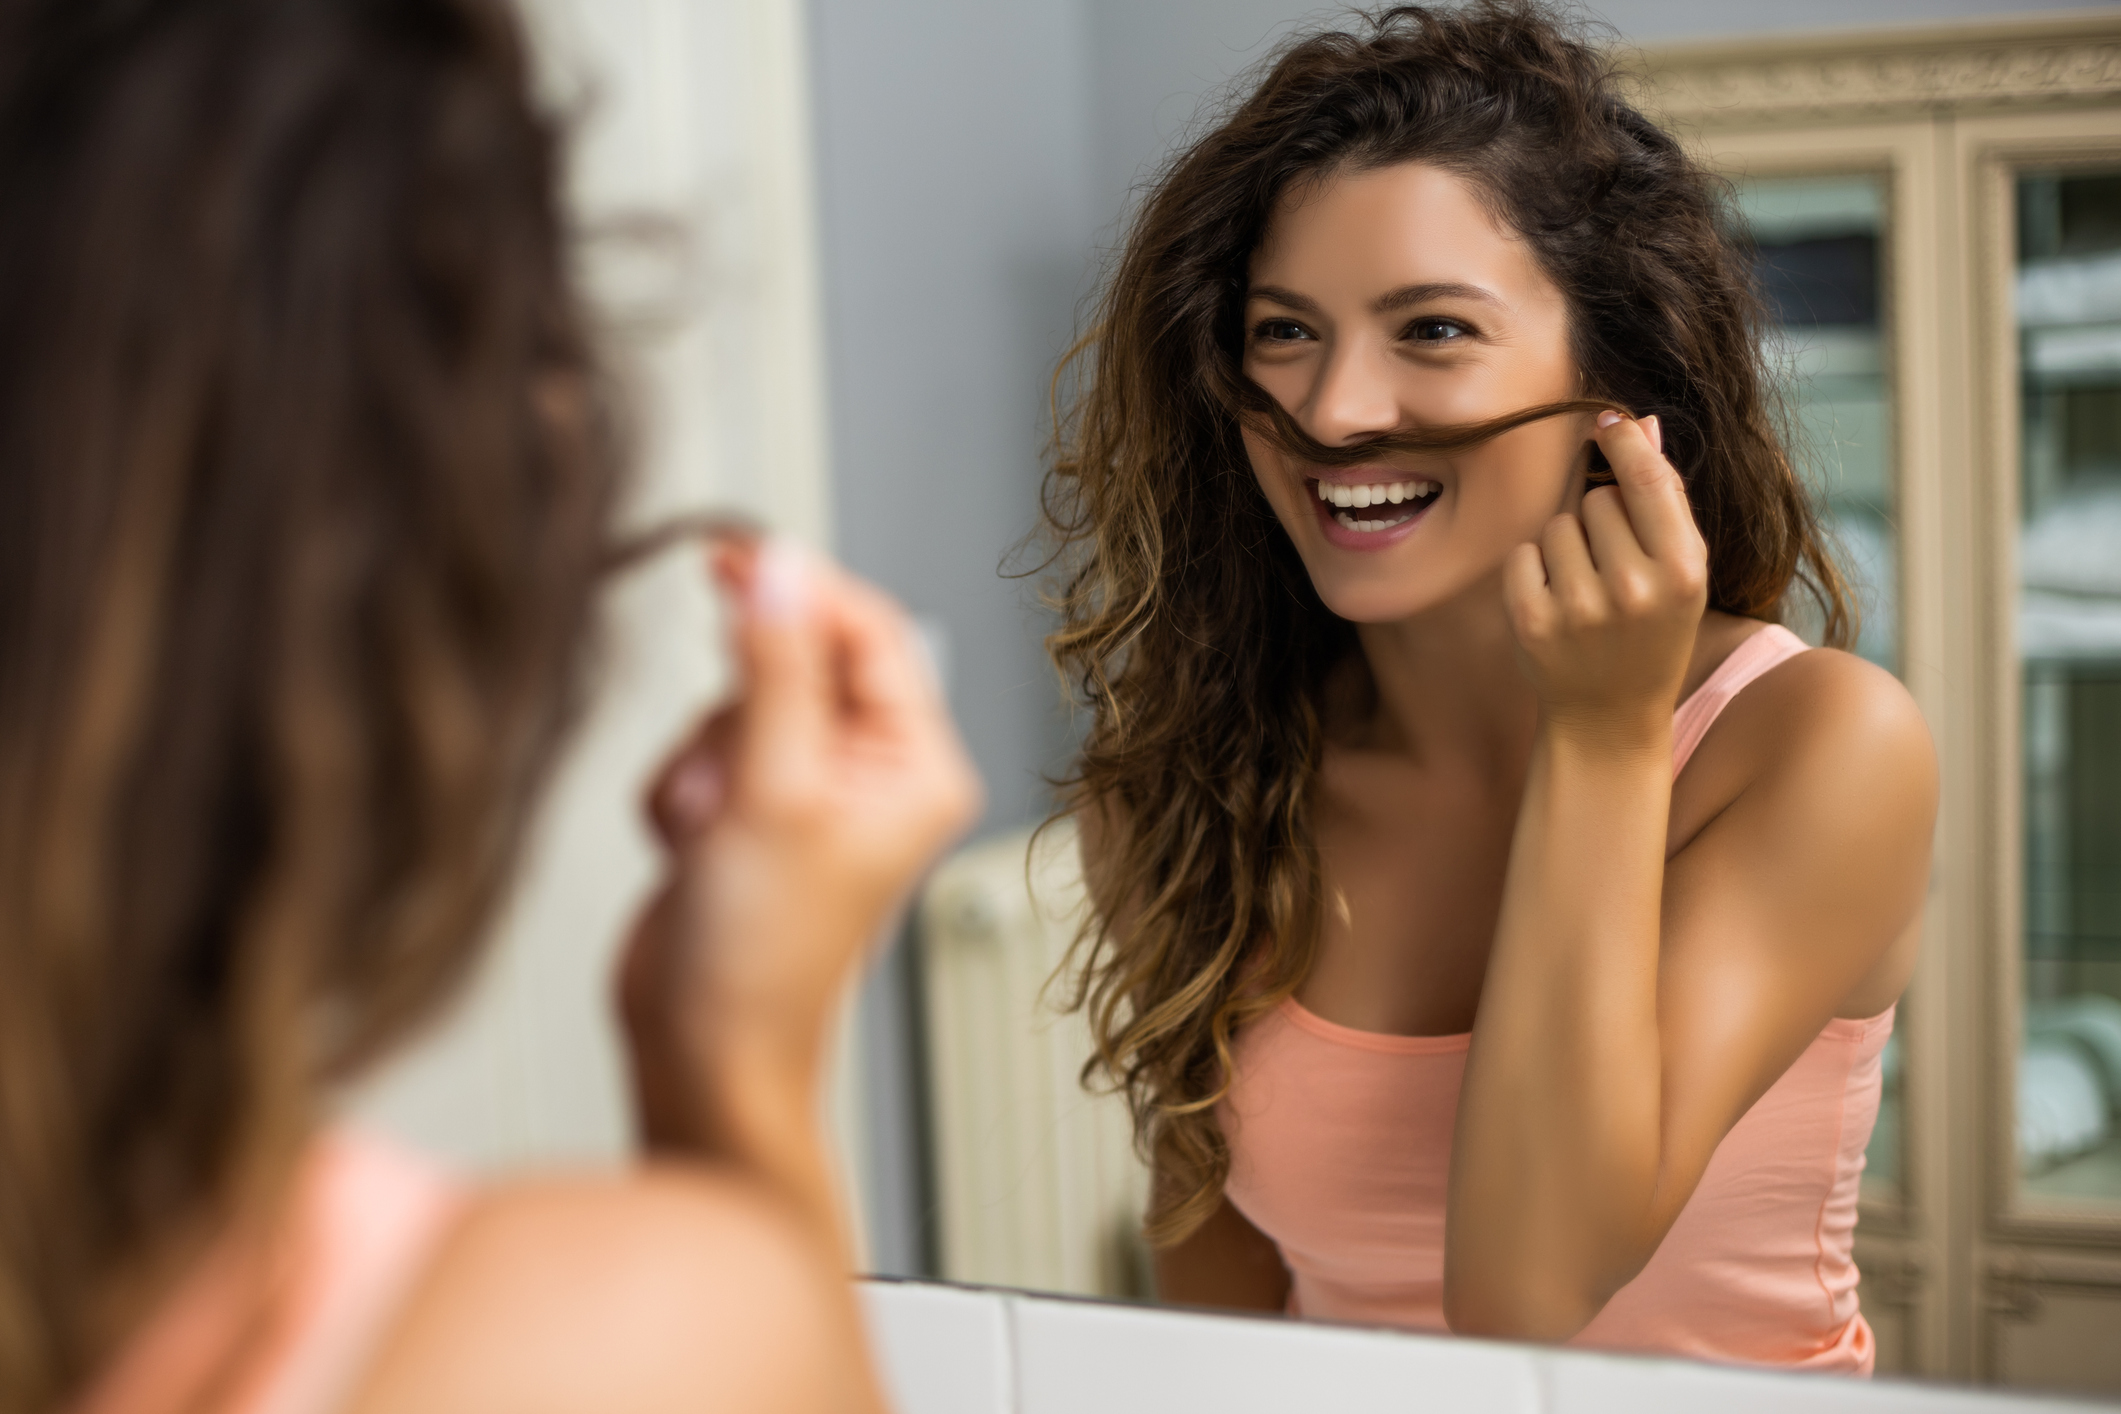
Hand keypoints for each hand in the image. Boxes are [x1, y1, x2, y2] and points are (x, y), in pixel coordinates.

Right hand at [618, 540, 982, 1144]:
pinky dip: (677, 794)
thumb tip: (779, 568)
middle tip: (724, 774)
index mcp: (917, 766)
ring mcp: (806, 792)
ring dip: (701, 761)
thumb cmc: (761, 959)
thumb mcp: (771, 791)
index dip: (801, 587)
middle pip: (795, 659)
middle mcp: (872, 774)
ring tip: (711, 832)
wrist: (698, 1053)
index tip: (732, 556)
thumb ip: (774, 668)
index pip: (871, 631)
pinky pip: (696, 750)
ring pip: (732, 702)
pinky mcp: (746, 812)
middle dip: (737, 711)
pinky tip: (689, 852)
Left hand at [1501, 413, 1707, 744]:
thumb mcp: (1679, 574)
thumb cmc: (1651, 633)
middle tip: (1615, 570)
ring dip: (1567, 546)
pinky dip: (1534, 571)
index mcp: (1683, 571)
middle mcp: (1633, 587)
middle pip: (1598, 498)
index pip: (1646, 479)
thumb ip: (1664, 500)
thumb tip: (1641, 423)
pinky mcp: (1532, 619)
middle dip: (1602, 520)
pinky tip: (1556, 605)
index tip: (1607, 419)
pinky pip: (1524, 553)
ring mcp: (1579, 606)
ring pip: (1558, 524)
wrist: (1609, 717)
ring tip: (1587, 591)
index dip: (1623, 441)